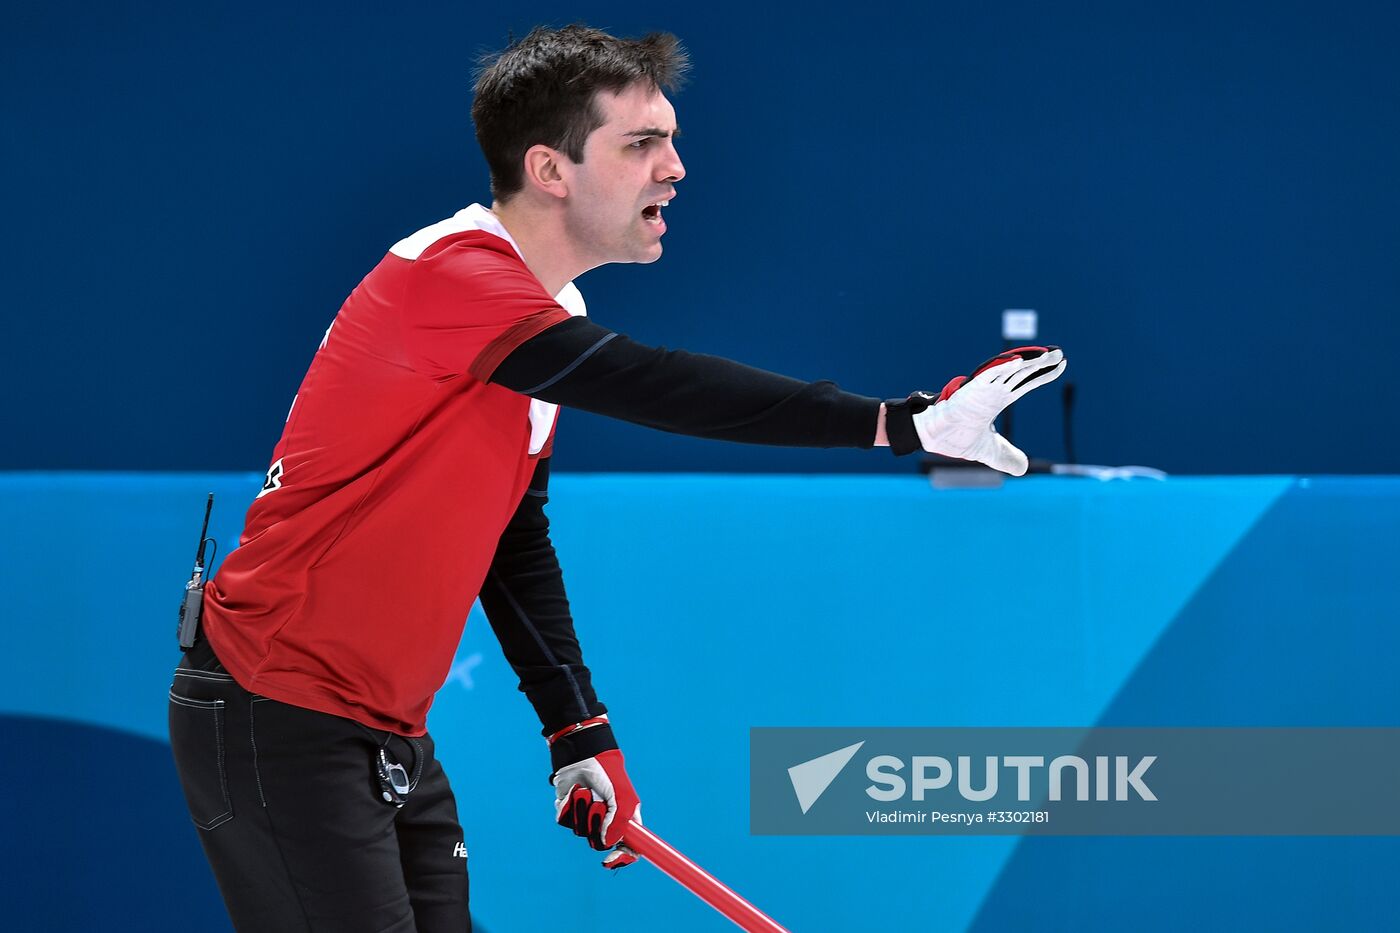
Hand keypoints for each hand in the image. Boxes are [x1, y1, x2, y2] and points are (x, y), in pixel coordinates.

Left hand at [548, 716, 641, 869]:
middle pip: (599, 843)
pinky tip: (573, 792)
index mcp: (624, 820)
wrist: (583, 755)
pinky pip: (564, 821)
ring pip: (579, 832)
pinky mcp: (568, 811)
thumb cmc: (608, 774)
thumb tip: (607, 842)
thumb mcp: (622, 798)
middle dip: (595, 825)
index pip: (628, 848)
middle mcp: (605, 822)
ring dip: (580, 811)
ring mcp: (585, 817)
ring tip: (584, 792)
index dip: (622, 858)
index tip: (611, 859)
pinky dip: (567, 807)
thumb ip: (619, 823)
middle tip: (597, 806)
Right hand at [885, 346, 1066, 474]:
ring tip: (1050, 353)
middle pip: (1023, 372)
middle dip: (1043, 362)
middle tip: (1059, 352)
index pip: (1027, 382)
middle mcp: (995, 390)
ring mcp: (985, 389)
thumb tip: (1024, 469)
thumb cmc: (959, 437)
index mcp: (1000, 399)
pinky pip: (990, 376)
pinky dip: (1003, 368)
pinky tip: (1019, 361)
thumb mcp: (990, 451)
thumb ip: (1007, 456)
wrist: (938, 438)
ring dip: (1030, 362)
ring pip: (1011, 371)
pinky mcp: (972, 390)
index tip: (1062, 364)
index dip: (1044, 374)